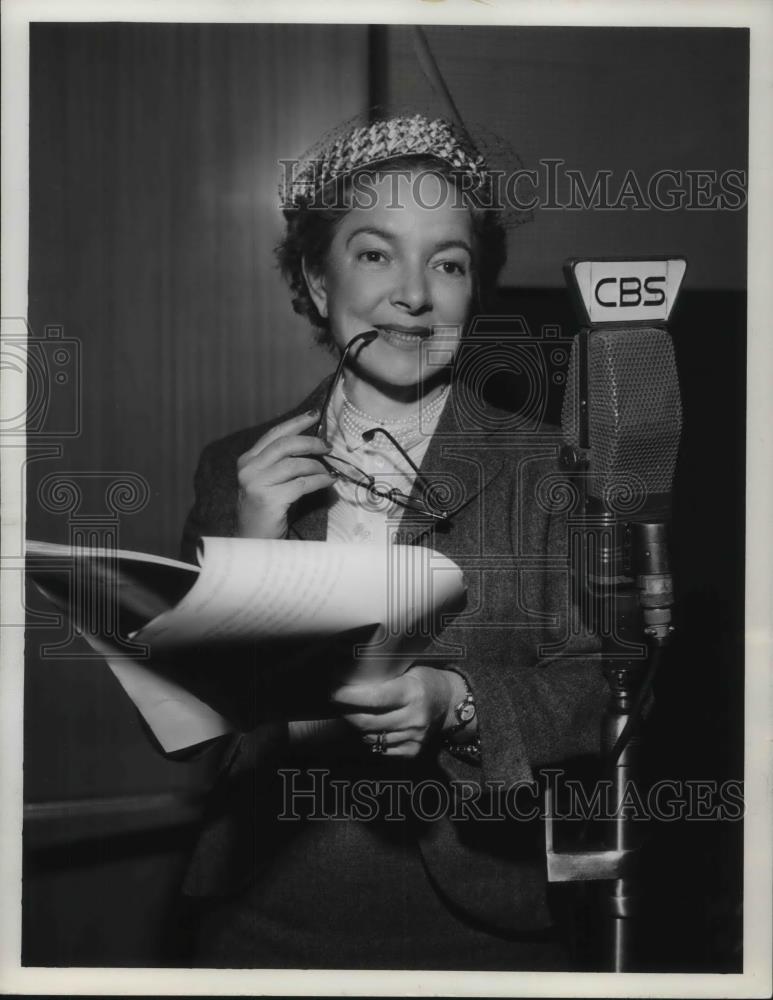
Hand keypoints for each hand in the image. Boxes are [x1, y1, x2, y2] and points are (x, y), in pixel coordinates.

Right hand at [236, 410, 333, 538]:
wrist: (252, 541)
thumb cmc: (266, 511)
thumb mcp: (269, 481)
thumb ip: (282, 463)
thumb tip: (314, 445)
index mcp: (247, 461)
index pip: (274, 434)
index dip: (296, 423)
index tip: (314, 415)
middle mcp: (249, 469)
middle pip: (285, 445)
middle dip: (311, 442)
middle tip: (327, 446)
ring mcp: (257, 484)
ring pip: (296, 464)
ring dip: (317, 467)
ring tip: (327, 472)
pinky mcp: (269, 499)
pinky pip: (303, 484)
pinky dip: (320, 481)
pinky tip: (328, 482)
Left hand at [329, 665, 466, 758]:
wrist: (450, 703)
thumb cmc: (425, 680)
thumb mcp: (409, 669)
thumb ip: (384, 675)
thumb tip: (349, 671)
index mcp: (412, 693)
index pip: (375, 698)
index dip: (350, 696)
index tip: (334, 691)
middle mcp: (413, 717)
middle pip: (367, 721)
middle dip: (347, 712)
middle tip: (337, 702)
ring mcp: (414, 737)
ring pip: (371, 737)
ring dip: (357, 726)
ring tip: (352, 712)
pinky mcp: (412, 750)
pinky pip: (381, 749)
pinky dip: (371, 738)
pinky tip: (370, 726)